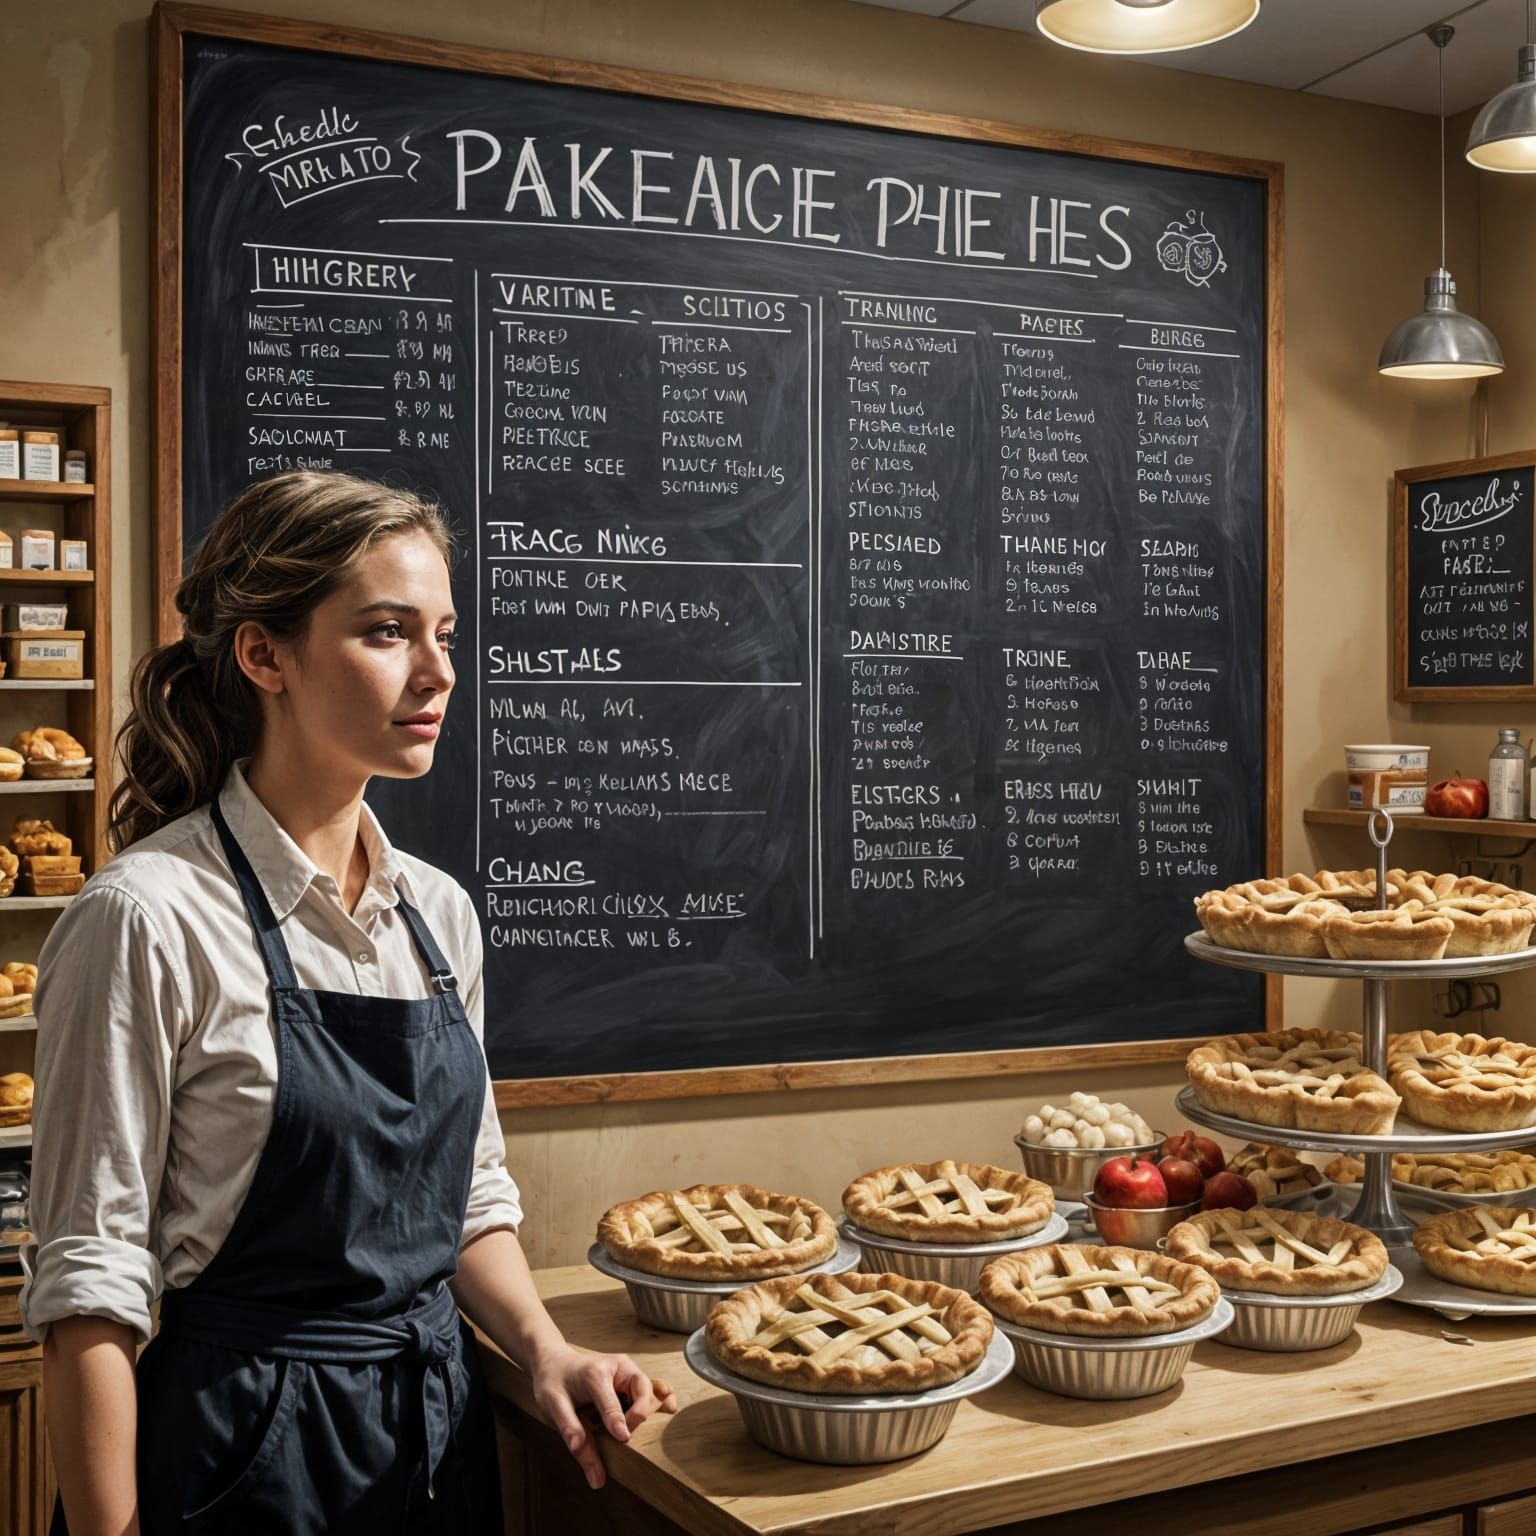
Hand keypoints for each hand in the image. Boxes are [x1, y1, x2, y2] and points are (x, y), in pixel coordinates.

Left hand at [530, 1341, 677, 1489]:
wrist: (555, 1360)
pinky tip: (669, 1408)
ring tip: (658, 1422)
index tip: (624, 1439)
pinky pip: (649, 1389)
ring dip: (652, 1407)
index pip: (611, 1401)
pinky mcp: (629, 1379)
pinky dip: (659, 1399)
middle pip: (640, 1388)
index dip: (617, 1422)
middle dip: (640, 1412)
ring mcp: (626, 1371)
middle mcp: (617, 1367)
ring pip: (648, 1389)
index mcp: (595, 1373)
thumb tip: (580, 1453)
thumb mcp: (553, 1404)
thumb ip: (568, 1427)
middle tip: (627, 1435)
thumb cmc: (553, 1381)